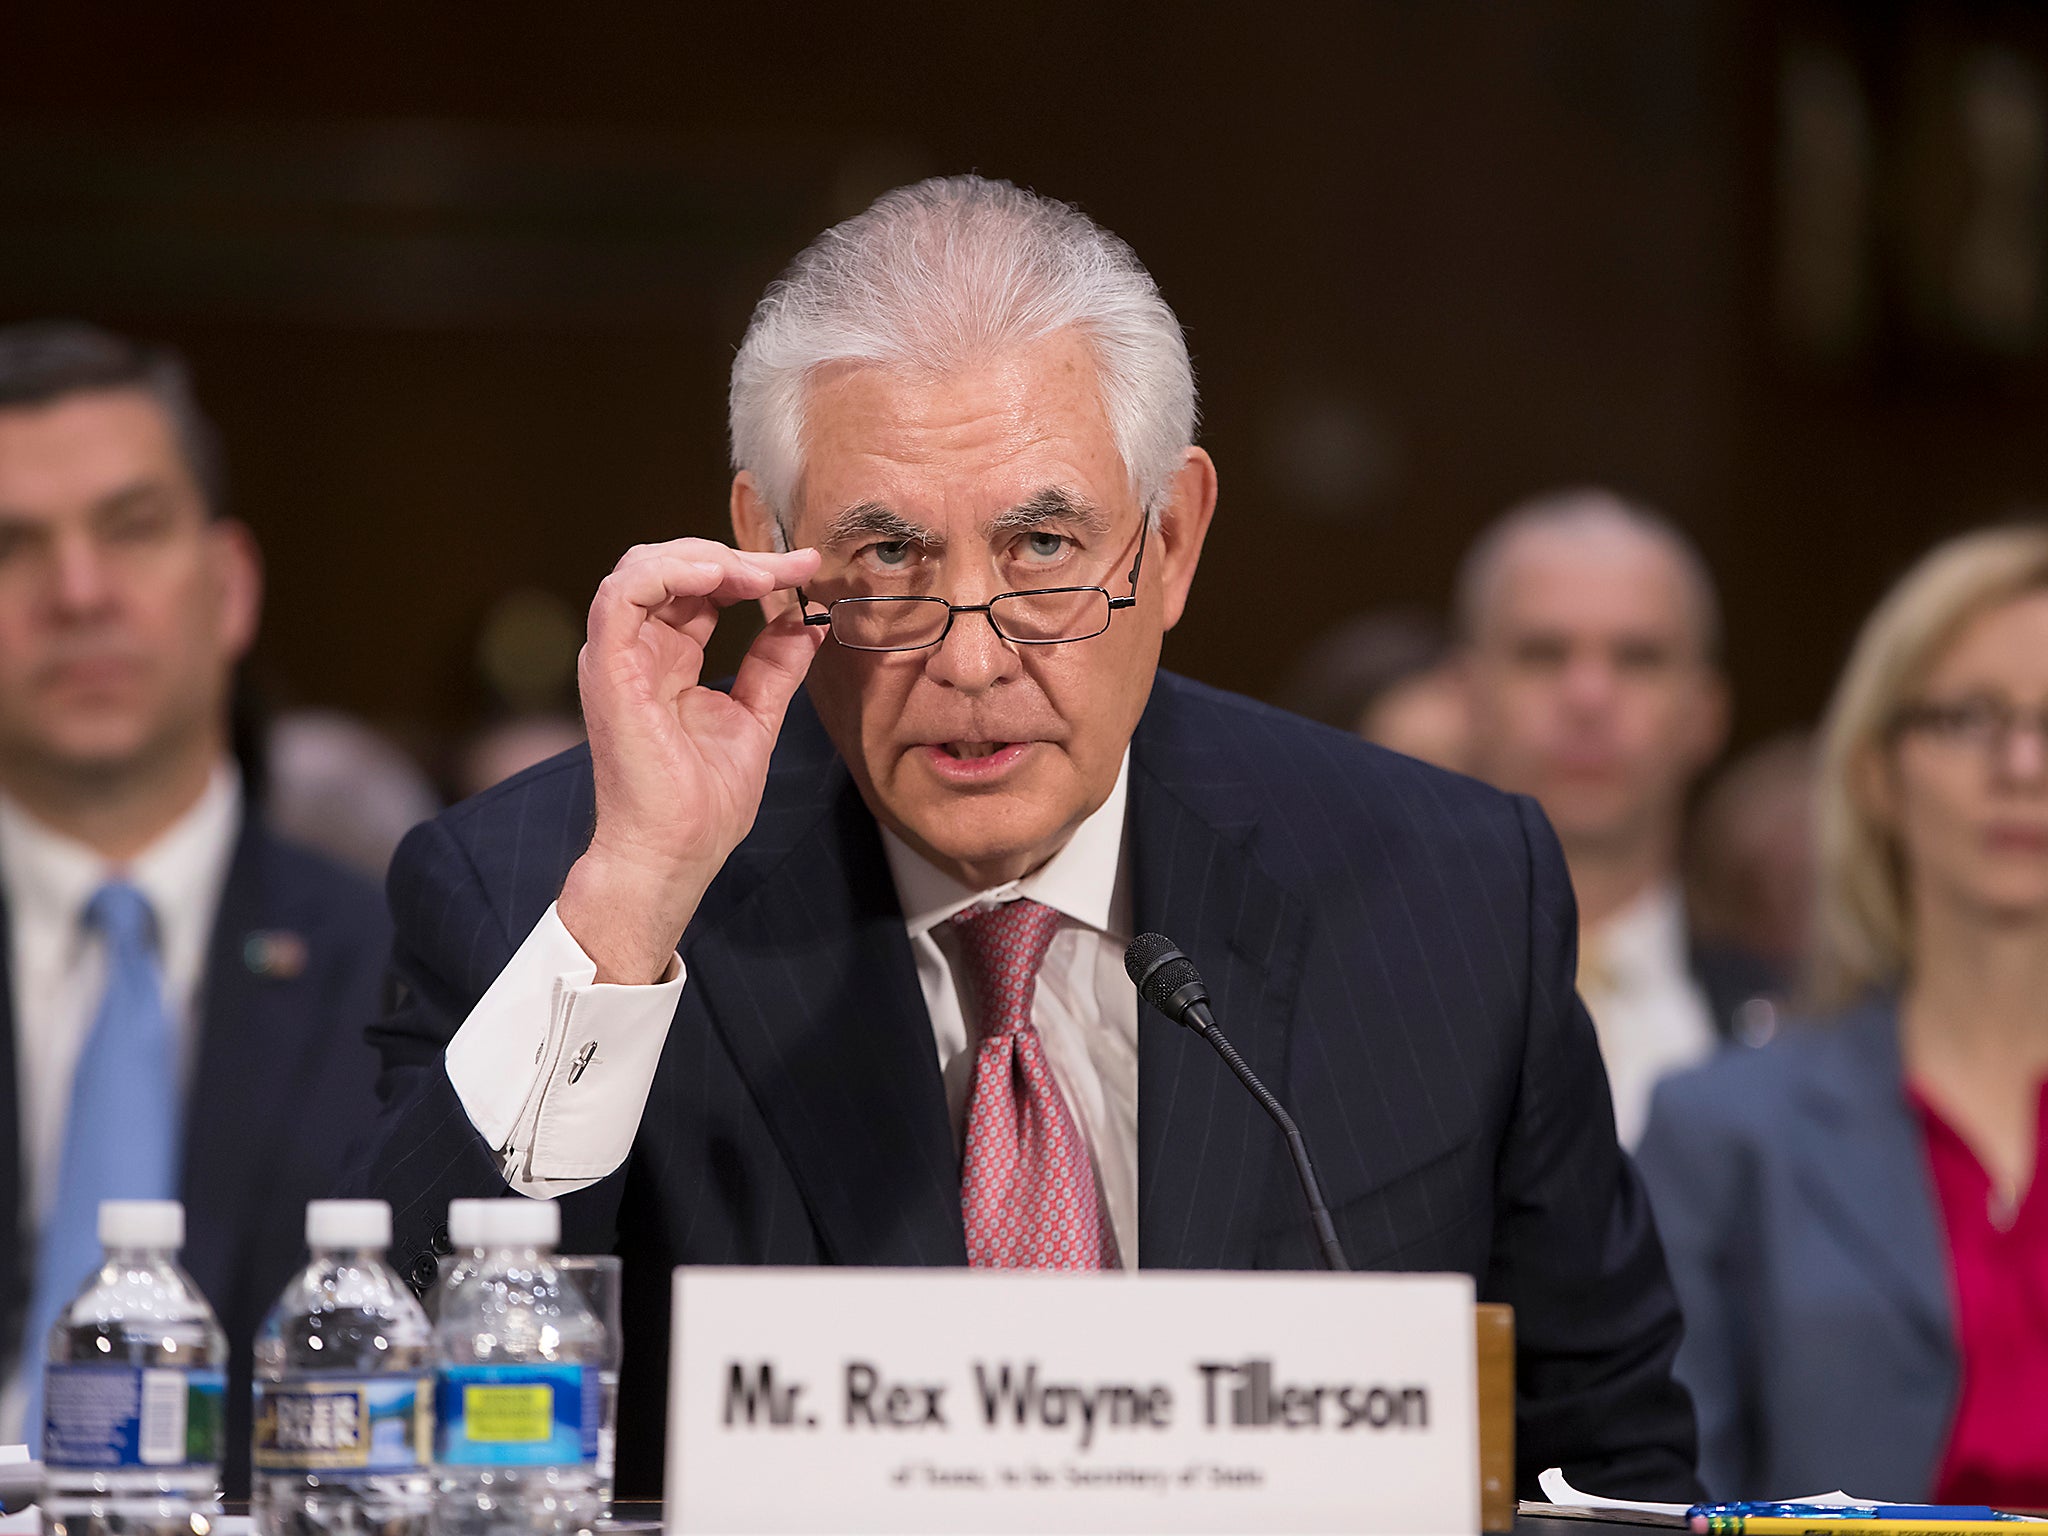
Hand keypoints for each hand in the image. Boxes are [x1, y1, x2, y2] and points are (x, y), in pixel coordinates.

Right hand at [557, 539, 823, 982]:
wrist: (676, 853)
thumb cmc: (704, 805)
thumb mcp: (755, 719)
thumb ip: (774, 668)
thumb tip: (807, 622)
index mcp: (667, 659)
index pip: (701, 589)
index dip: (750, 570)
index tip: (806, 569)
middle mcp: (637, 650)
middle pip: (674, 567)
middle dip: (735, 556)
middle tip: (790, 566)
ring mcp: (617, 657)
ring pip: (641, 567)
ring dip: (705, 557)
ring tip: (757, 573)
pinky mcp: (608, 668)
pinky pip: (623, 596)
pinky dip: (669, 573)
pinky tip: (719, 578)